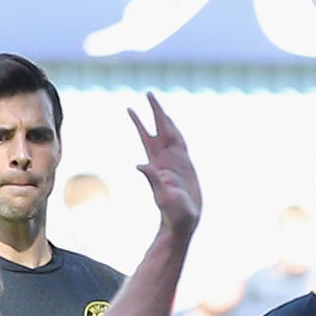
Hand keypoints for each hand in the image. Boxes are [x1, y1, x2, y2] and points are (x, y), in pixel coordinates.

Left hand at [128, 94, 200, 235]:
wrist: (181, 223)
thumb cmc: (173, 213)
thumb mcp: (163, 197)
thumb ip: (153, 181)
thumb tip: (141, 165)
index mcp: (159, 163)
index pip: (150, 136)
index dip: (141, 122)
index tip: (130, 108)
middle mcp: (166, 160)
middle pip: (161, 130)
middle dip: (155, 111)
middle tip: (148, 93)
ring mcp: (175, 163)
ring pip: (170, 135)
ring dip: (165, 120)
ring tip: (158, 106)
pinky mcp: (184, 168)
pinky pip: (180, 146)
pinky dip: (176, 134)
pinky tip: (172, 128)